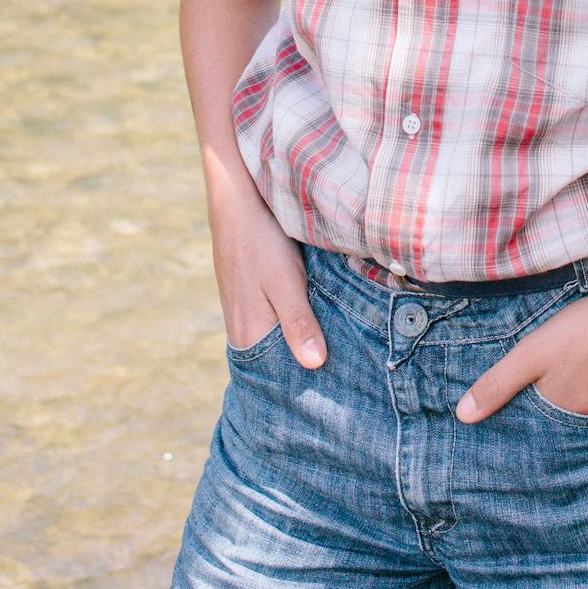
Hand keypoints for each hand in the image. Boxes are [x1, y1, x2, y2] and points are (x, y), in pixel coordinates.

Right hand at [209, 178, 326, 368]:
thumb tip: (315, 365)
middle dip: (310, 364)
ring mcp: (247, 312)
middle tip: (350, 370)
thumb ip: (298, 323)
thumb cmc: (259, 241)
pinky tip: (320, 315)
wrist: (236, 201)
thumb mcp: (285, 282)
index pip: (279, 375)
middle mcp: (243, 330)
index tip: (340, 386)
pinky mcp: (253, 295)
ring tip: (344, 349)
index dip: (307, 383)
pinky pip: (278, 320)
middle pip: (280, 359)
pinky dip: (298, 322)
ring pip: (281, 338)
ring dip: (306, 341)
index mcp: (249, 335)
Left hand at [454, 266, 587, 422]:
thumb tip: (463, 416)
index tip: (527, 403)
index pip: (541, 425)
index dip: (532, 413)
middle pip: (570, 418)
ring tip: (586, 370)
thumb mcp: (535, 351)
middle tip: (562, 378)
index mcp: (563, 413)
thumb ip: (500, 382)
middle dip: (562, 405)